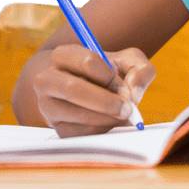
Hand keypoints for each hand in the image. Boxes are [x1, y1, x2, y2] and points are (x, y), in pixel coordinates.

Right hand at [32, 45, 154, 136]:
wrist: (87, 91)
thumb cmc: (109, 73)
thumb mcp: (128, 62)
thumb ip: (140, 70)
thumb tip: (134, 94)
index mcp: (63, 55)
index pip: (87, 62)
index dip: (111, 77)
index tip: (126, 89)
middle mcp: (47, 80)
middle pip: (72, 89)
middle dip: (105, 102)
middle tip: (128, 109)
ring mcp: (48, 106)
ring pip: (76, 114)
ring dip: (106, 118)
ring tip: (122, 115)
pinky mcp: (56, 128)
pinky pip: (80, 133)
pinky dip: (101, 130)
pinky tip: (109, 122)